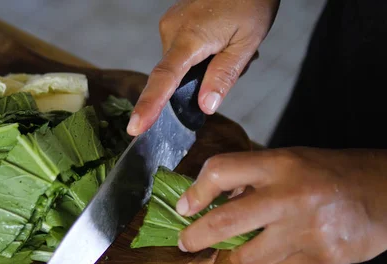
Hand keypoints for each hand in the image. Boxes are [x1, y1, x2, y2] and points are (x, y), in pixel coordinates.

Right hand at [127, 0, 279, 135]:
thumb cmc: (250, 3)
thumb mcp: (246, 43)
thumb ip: (223, 76)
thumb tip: (205, 107)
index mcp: (189, 38)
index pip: (164, 79)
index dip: (148, 106)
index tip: (135, 128)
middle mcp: (171, 31)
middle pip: (175, 75)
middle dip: (202, 79)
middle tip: (238, 61)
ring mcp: (169, 24)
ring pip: (181, 64)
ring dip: (204, 65)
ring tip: (231, 44)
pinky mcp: (172, 21)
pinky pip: (181, 50)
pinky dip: (200, 53)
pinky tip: (220, 39)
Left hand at [176, 147, 386, 263]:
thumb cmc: (331, 174)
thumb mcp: (290, 160)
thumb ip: (253, 178)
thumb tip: (209, 199)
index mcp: (280, 165)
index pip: (221, 171)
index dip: (196, 191)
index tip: (185, 206)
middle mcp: (289, 197)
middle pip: (223, 223)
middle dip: (195, 236)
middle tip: (186, 241)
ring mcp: (305, 231)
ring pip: (247, 258)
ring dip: (238, 255)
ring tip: (248, 244)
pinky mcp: (319, 259)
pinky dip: (273, 261)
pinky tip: (287, 246)